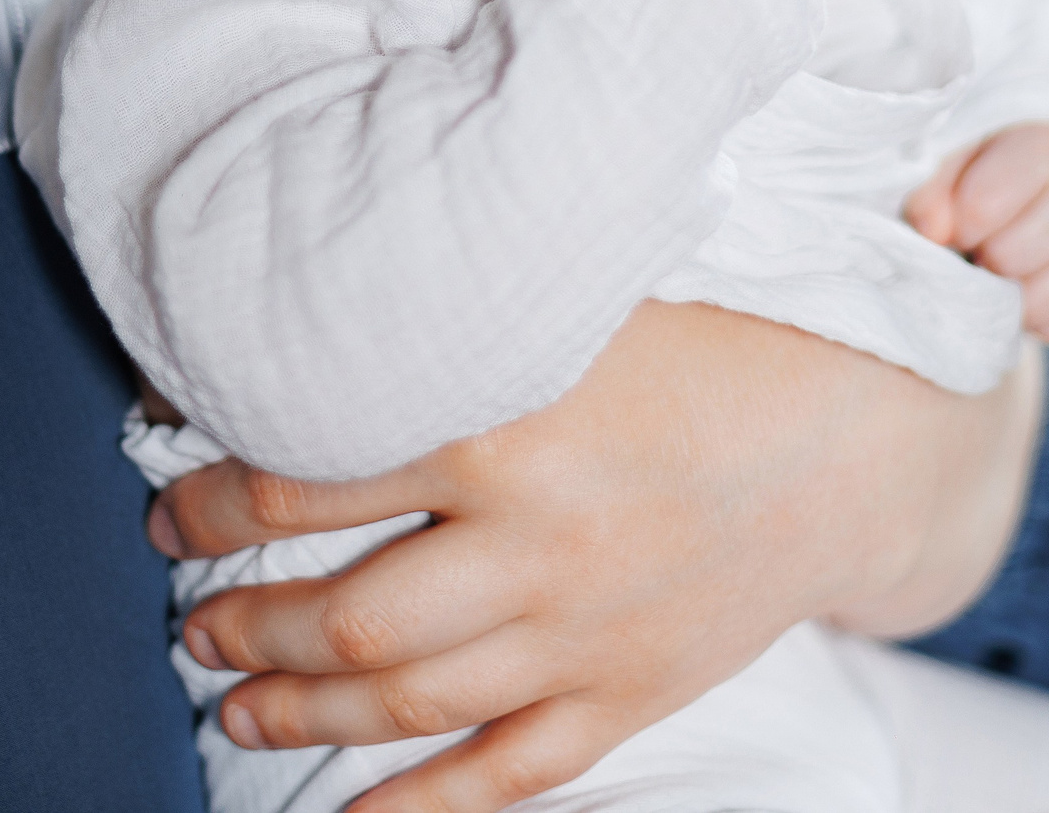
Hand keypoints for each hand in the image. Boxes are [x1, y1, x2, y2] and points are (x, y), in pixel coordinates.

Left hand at [148, 301, 1044, 812]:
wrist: (870, 429)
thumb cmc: (729, 339)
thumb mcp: (593, 292)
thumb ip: (473, 302)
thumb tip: (328, 288)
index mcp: (516, 424)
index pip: (312, 477)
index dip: (219, 501)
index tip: (178, 504)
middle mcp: (540, 542)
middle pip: (343, 614)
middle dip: (242, 621)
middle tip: (192, 612)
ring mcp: (587, 634)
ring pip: (405, 701)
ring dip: (297, 706)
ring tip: (235, 696)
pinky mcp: (633, 694)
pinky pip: (505, 774)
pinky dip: (419, 808)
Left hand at [905, 122, 1048, 345]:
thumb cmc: (1007, 170)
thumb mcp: (964, 157)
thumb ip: (933, 185)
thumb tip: (930, 231)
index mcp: (1047, 149)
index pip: (979, 208)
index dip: (958, 224)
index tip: (965, 218)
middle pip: (1005, 260)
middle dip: (984, 259)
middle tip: (990, 243)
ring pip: (1034, 305)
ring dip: (1009, 296)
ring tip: (1011, 266)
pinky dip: (1038, 318)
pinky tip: (1038, 283)